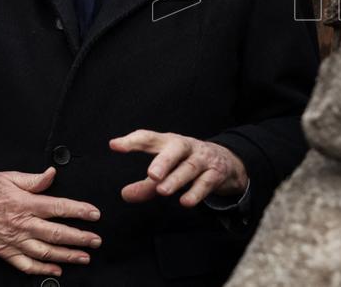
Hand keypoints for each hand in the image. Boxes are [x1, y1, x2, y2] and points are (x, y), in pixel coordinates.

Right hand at [0, 167, 100, 276]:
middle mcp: (20, 224)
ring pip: (44, 252)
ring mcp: (12, 240)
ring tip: (83, 257)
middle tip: (96, 240)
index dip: (79, 211)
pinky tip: (56, 270)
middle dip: (79, 238)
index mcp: (25, 203)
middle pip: (56, 233)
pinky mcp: (4, 250)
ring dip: (66, 256)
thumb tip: (52, 174)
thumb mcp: (10, 176)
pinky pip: (25, 264)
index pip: (59, 208)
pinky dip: (42, 269)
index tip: (95, 214)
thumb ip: (34, 179)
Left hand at [109, 130, 247, 206]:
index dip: (132, 141)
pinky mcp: (216, 173)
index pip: (149, 138)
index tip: (114, 146)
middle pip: (175, 149)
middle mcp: (186, 147)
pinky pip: (206, 182)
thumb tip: (125, 194)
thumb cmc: (187, 163)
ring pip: (191, 167)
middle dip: (163, 161)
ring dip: (176, 179)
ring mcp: (203, 159)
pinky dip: (196, 192)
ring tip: (162, 190)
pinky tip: (186, 202)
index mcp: (169, 143)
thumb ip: (146, 184)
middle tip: (151, 174)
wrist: (226, 162)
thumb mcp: (166, 172)